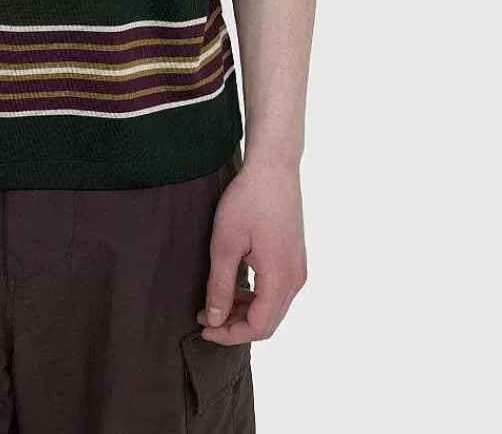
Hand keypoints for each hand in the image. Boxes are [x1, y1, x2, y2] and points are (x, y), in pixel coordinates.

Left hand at [195, 154, 307, 344]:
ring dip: (244, 311)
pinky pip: (276, 291)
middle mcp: (296, 278)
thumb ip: (221, 286)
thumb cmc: (248, 200)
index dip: (229, 334)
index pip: (258, 327)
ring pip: (272, 307)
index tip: (203, 327)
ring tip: (215, 302)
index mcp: (281, 278)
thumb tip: (215, 320)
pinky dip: (255, 296)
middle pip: (268, 322)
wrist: (273, 167)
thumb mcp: (226, 244)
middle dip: (235, 326)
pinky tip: (233, 285)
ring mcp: (298, 268)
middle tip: (205, 317)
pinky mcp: (294, 258)